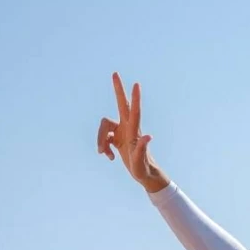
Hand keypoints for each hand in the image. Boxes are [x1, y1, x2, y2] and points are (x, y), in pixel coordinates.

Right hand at [97, 73, 170, 193]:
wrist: (144, 175)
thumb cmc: (144, 169)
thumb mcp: (141, 161)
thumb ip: (142, 149)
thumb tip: (148, 136)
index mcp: (134, 131)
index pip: (134, 111)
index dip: (134, 98)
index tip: (136, 84)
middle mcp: (128, 128)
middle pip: (121, 105)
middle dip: (118, 90)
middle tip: (115, 73)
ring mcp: (122, 132)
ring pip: (104, 127)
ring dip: (100, 140)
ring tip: (105, 155)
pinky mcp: (117, 138)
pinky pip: (104, 138)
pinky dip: (103, 147)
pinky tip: (109, 157)